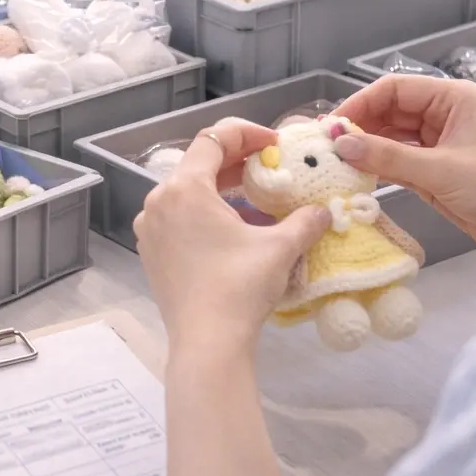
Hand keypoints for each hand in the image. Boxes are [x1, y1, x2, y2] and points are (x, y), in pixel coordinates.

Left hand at [134, 121, 330, 358]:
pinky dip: (204, 213)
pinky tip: (232, 228)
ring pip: (186, 193)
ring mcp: (150, 228)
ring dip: (220, 188)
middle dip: (235, 161)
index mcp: (184, 189)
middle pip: (197, 165)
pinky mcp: (151, 252)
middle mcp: (158, 201)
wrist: (207, 342)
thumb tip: (325, 210)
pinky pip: (178, 219)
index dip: (246, 133)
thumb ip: (305, 221)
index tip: (274, 143)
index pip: (212, 139)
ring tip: (254, 195)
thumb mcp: (280, 247)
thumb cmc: (240, 286)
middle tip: (269, 164)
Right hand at [334, 75, 475, 285]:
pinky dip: (375, 165)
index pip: (394, 88)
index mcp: (452, 99)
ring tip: (332, 161)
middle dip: (357, 126)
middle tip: (324, 147)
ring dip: (363, 147)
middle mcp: (442, 114)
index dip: (359, 103)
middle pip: (387, 110)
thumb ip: (387, 156)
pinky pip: (394, 159)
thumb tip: (338, 143)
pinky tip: (353, 173)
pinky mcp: (431, 168)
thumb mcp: (440, 171)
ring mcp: (436, 142)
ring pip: (388, 135)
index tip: (330, 127)